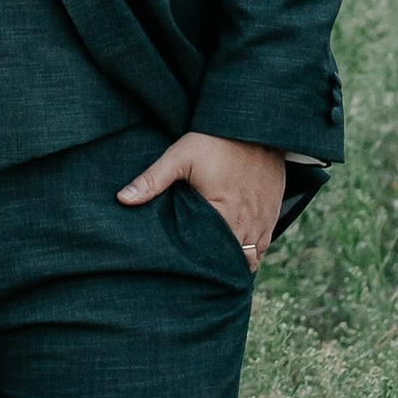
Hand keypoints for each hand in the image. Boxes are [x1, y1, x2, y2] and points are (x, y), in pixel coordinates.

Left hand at [118, 132, 285, 273]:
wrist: (256, 126)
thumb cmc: (215, 141)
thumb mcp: (180, 156)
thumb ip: (153, 180)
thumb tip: (123, 199)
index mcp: (224, 214)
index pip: (215, 258)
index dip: (202, 268)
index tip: (188, 270)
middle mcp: (248, 223)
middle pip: (235, 262)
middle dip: (219, 269)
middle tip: (200, 271)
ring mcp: (264, 220)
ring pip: (253, 257)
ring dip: (236, 260)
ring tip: (217, 263)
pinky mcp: (273, 212)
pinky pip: (265, 244)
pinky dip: (252, 249)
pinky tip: (236, 246)